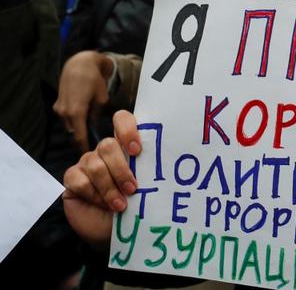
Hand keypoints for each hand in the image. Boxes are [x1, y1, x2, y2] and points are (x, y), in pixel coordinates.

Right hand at [54, 51, 112, 152]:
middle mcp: (64, 112)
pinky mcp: (57, 104)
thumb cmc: (94, 80)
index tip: (88, 155)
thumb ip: (96, 115)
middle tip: (93, 142)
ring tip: (89, 127)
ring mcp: (59, 108)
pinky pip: (66, 117)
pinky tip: (83, 113)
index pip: (79, 136)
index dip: (84, 146)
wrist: (79, 64)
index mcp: (76, 112)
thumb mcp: (102, 99)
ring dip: (77, 126)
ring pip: (69, 124)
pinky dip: (73, 118)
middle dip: (82, 137)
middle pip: (73, 132)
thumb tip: (93, 125)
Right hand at [62, 110, 141, 250]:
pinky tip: (102, 204)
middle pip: (107, 145)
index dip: (128, 130)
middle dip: (121, 170)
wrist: (114, 232)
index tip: (137, 151)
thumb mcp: (147, 187)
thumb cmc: (135, 207)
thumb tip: (166, 161)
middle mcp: (105, 151)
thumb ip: (149, 170)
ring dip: (109, 188)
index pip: (121, 120)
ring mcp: (86, 163)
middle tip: (133, 189)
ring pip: (94, 164)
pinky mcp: (72, 178)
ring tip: (121, 205)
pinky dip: (93, 194)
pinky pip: (79, 179)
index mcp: (126, 146)